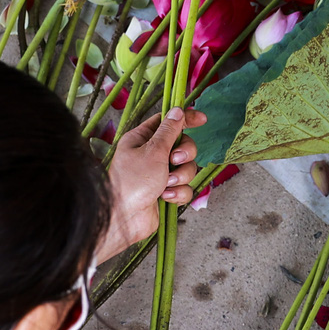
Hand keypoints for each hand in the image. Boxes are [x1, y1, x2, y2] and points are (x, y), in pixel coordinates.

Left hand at [99, 108, 207, 261]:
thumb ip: (169, 130)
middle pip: (182, 145)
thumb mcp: (153, 150)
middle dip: (184, 154)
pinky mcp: (165, 191)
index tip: (202, 120)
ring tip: (166, 184)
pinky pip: (184, 187)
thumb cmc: (133, 182)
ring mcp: (158, 174)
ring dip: (180, 176)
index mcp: (142, 139)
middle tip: (175, 160)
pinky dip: (178, 192)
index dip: (186, 119)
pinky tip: (166, 197)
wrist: (125, 218)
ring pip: (186, 168)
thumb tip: (178, 111)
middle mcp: (150, 154)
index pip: (167, 122)